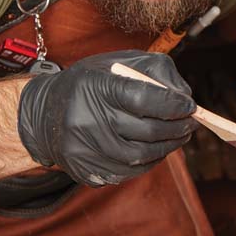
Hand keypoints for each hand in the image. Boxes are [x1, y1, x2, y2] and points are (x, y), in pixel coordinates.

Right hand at [17, 50, 196, 186]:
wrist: (44, 113)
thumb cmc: (90, 84)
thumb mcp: (120, 63)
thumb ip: (157, 72)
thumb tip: (185, 98)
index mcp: (95, 87)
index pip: (144, 98)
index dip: (173, 104)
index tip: (190, 106)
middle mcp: (86, 120)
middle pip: (147, 130)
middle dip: (177, 128)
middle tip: (191, 123)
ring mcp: (83, 150)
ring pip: (141, 156)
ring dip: (168, 147)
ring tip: (178, 136)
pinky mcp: (84, 171)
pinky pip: (128, 172)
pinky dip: (149, 162)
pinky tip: (156, 149)